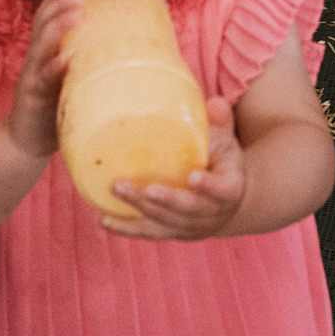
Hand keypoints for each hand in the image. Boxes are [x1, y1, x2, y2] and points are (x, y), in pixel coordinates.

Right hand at [2, 0, 81, 161]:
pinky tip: (65, 59)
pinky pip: (43, 82)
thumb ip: (87, 64)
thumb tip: (131, 51)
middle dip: (59, 8)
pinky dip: (54, 68)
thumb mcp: (70, 81)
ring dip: (57, 30)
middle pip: (43, 27)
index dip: (56, 1)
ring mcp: (33, 81)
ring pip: (42, 48)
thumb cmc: (55, 109)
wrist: (26, 143)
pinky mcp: (33, 100)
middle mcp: (36, 63)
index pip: (46, 21)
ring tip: (76, 15)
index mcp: (44, 55)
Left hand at [102, 97, 245, 241]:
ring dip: (140, 208)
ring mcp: (189, 226)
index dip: (209, 186)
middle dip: (165, 199)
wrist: (223, 200)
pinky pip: (148, 232)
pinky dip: (126, 228)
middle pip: (187, 209)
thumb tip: (213, 103)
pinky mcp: (170, 232)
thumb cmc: (222, 164)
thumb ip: (220, 123)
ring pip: (165, 221)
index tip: (193, 177)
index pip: (222, 190)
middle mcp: (210, 213)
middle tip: (144, 188)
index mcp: (229, 189)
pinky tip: (105, 220)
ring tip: (117, 189)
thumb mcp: (227, 142)